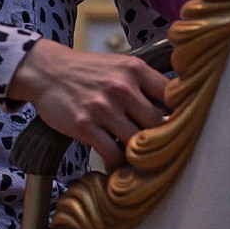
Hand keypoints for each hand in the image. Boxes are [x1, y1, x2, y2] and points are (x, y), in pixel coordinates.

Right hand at [7, 39, 168, 167]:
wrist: (48, 71)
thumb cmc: (90, 72)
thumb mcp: (121, 66)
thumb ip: (147, 84)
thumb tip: (177, 110)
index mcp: (135, 69)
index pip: (172, 96)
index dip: (180, 115)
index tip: (181, 127)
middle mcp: (121, 87)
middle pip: (157, 123)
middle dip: (160, 139)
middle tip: (161, 149)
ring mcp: (102, 107)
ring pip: (137, 141)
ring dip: (140, 154)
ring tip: (141, 158)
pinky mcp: (85, 126)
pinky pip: (113, 154)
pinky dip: (119, 162)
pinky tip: (118, 162)